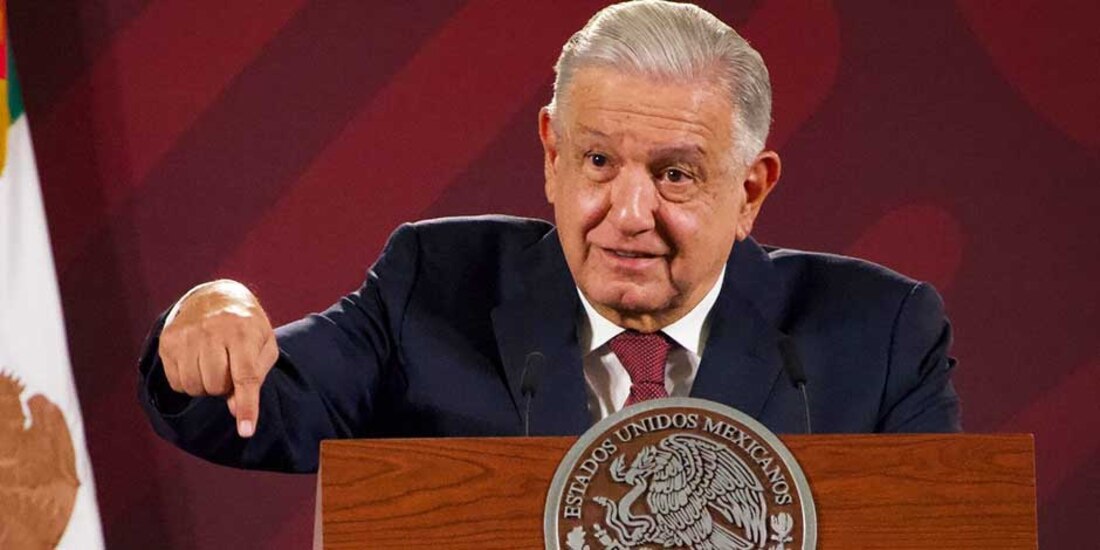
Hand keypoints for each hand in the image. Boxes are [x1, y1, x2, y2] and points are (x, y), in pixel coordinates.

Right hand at [158, 279, 277, 437]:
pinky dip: (188, 382)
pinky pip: (176, 382)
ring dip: (206, 386)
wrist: (215, 297)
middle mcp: (212, 331)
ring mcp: (187, 335)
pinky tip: (197, 363)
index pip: (245, 376)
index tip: (246, 430)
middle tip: (230, 370)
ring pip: (194, 387)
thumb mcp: (264, 345)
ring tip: (214, 365)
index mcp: (243, 332)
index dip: (247, 406)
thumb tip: (237, 411)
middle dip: (225, 388)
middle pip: (216, 386)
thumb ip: (256, 377)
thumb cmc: (247, 327)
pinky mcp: (168, 341)